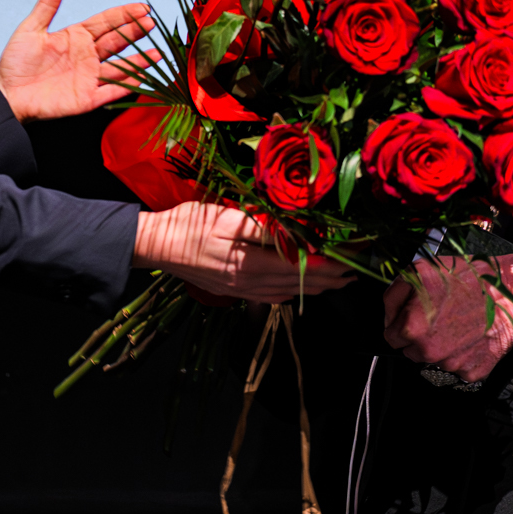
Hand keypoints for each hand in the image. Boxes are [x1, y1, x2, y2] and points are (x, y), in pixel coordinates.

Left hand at [0, 0, 156, 122]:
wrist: (7, 94)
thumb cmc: (15, 62)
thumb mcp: (31, 29)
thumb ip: (47, 4)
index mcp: (75, 37)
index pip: (105, 23)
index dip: (124, 15)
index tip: (143, 8)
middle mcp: (86, 56)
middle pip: (117, 41)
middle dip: (135, 32)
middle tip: (152, 23)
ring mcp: (89, 77)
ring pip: (120, 67)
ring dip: (139, 61)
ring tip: (158, 54)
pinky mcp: (87, 98)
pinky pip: (112, 92)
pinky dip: (128, 86)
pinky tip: (143, 79)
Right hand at [133, 202, 351, 304]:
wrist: (156, 245)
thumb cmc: (189, 225)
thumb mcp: (228, 216)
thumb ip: (266, 227)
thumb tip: (300, 233)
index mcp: (251, 264)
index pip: (305, 267)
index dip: (334, 263)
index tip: (354, 256)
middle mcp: (250, 284)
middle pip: (302, 286)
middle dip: (333, 278)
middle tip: (356, 270)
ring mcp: (242, 291)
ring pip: (290, 294)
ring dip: (317, 287)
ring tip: (338, 280)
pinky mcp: (235, 291)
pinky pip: (273, 296)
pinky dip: (294, 292)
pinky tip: (301, 287)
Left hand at [382, 254, 512, 383]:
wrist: (510, 292)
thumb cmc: (468, 278)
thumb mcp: (420, 270)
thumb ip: (393, 296)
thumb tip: (387, 318)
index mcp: (412, 328)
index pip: (391, 338)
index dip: (401, 324)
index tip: (415, 316)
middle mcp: (429, 351)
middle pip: (412, 352)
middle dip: (421, 337)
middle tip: (441, 316)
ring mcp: (452, 364)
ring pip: (435, 360)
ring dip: (443, 346)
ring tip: (459, 323)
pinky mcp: (473, 371)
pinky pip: (459, 368)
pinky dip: (464, 355)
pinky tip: (472, 336)